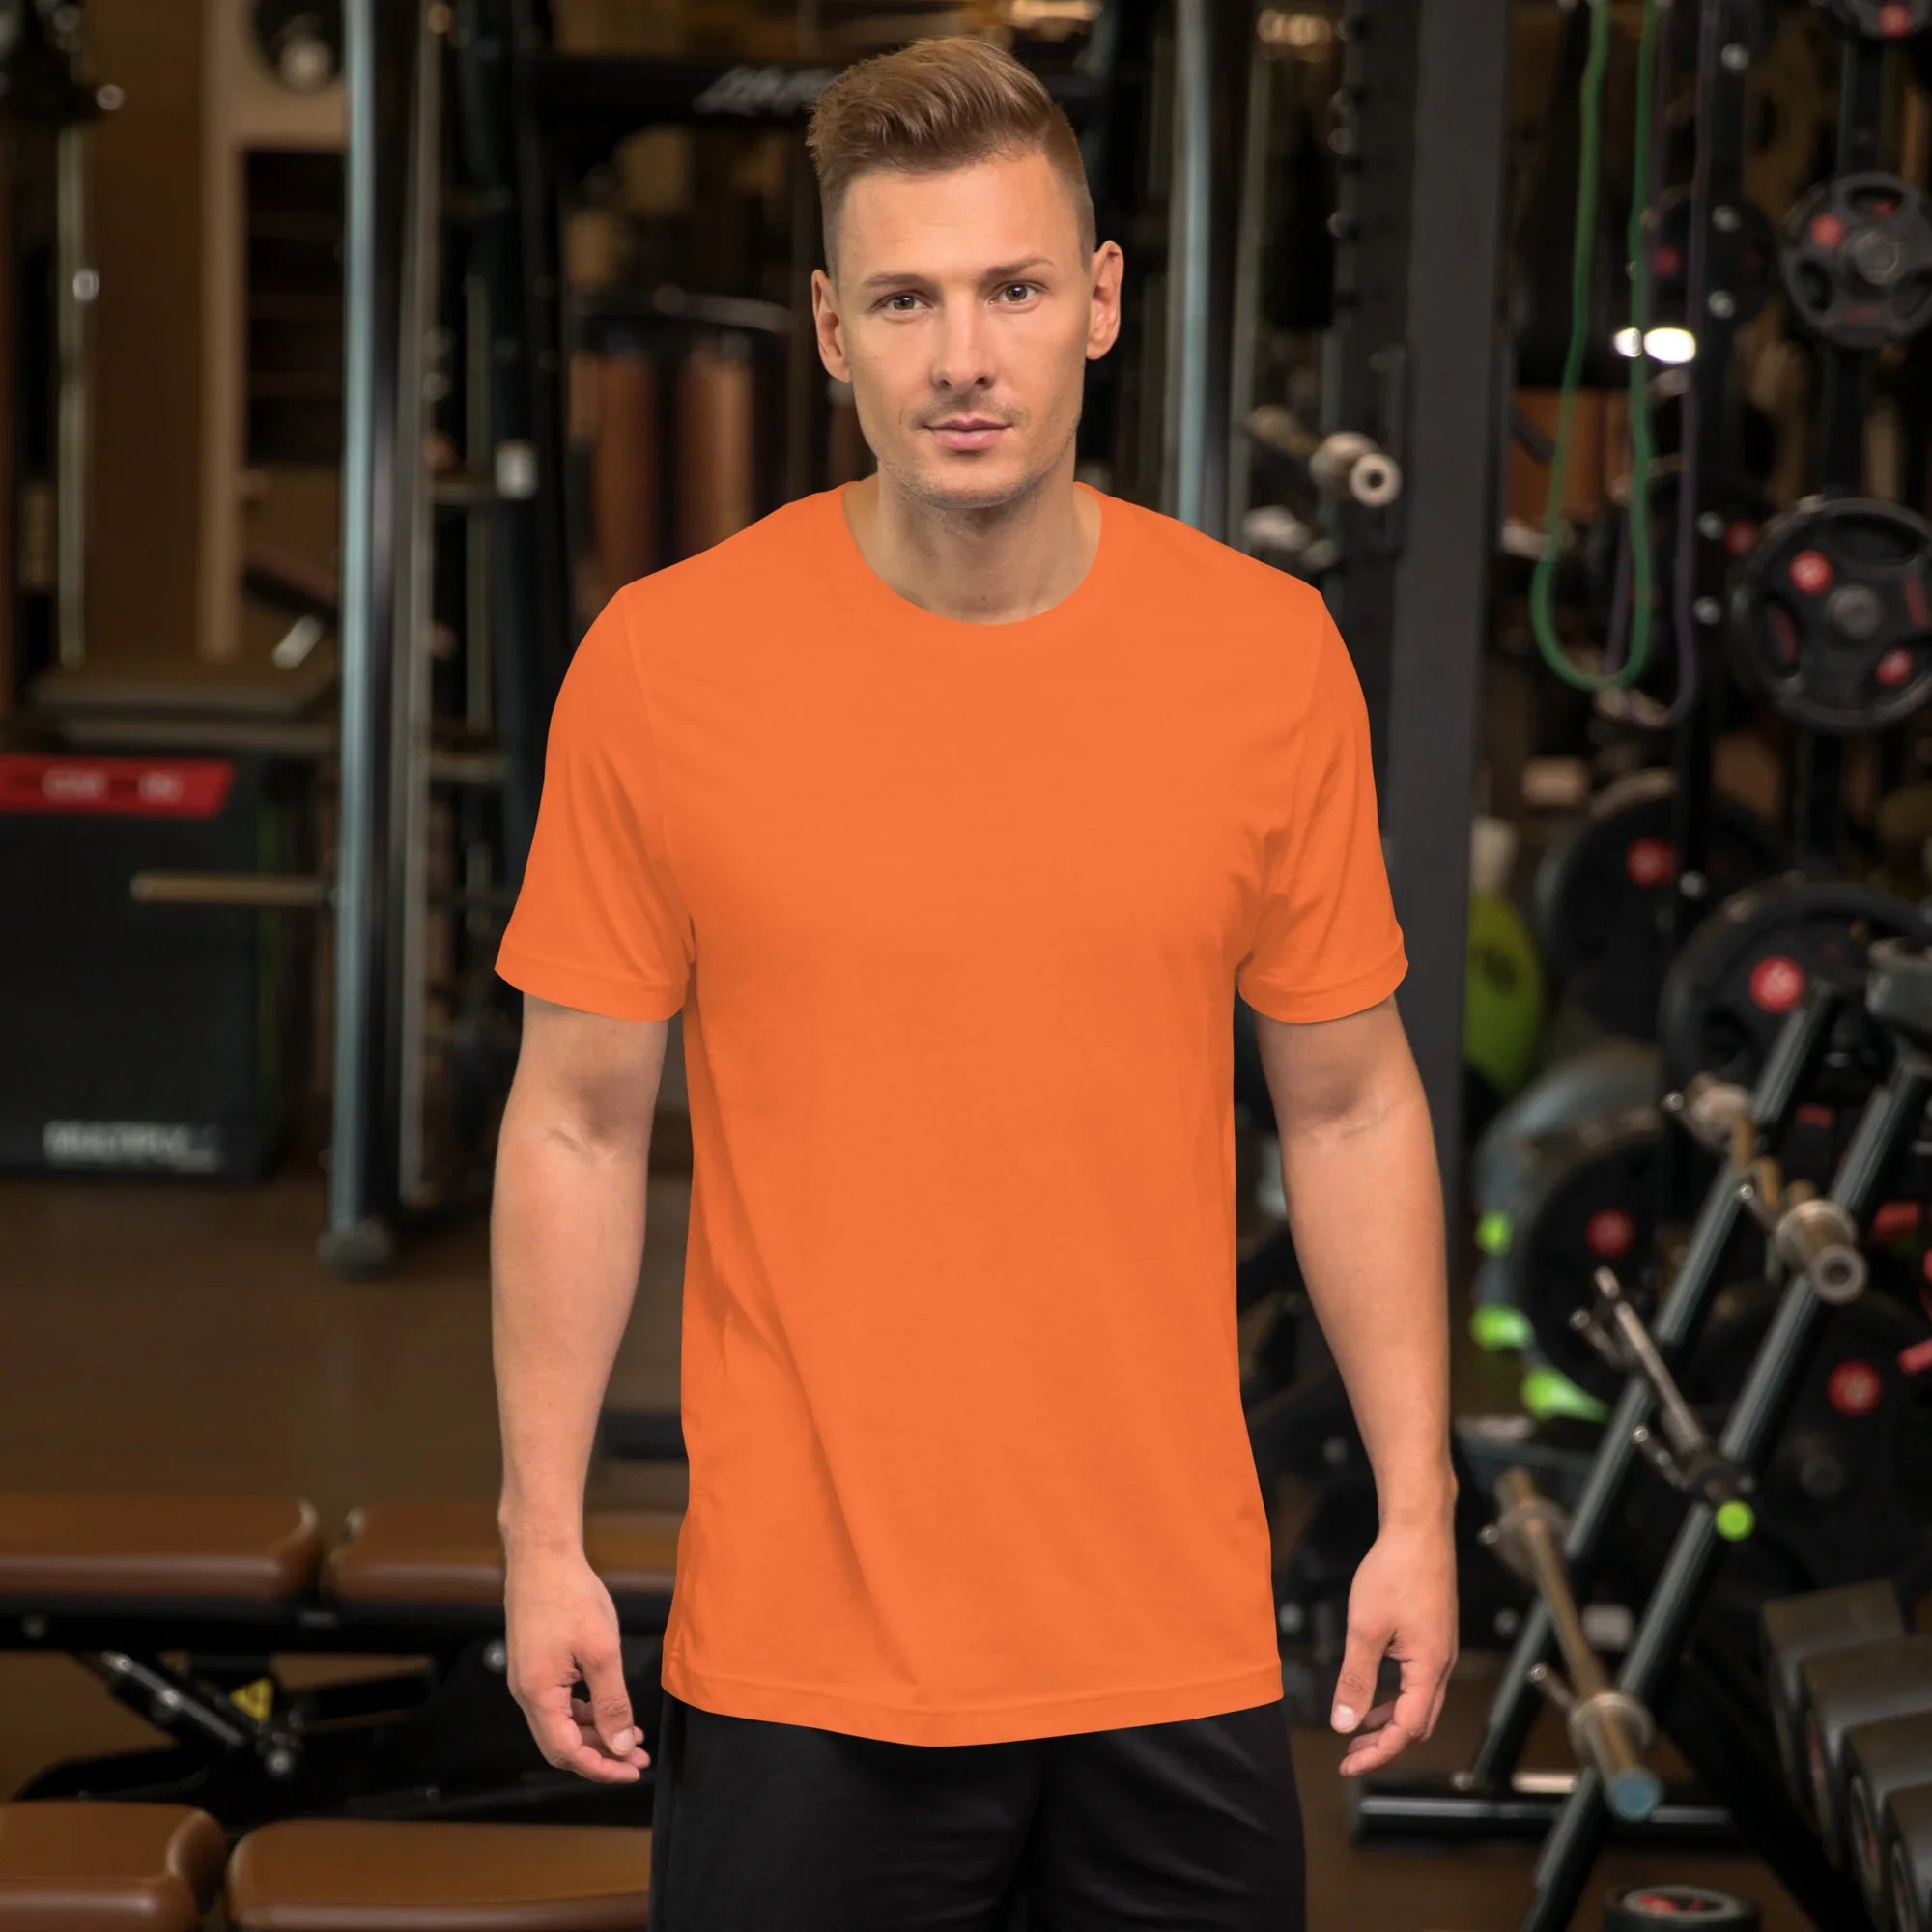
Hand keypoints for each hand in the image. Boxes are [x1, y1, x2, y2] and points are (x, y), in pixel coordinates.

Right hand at [504, 1545, 651, 1781]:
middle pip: (562, 1745)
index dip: (600, 1767)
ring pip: (561, 1725)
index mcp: (538, 1694)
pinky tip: (609, 1708)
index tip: (631, 1770)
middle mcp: (526, 1694)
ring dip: (595, 1734)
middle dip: (601, 1755)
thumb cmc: (570, 1596)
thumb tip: (620, 1745)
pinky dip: (584, 1712)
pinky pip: (558, 1704)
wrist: (543, 1557)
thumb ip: (612, 1703)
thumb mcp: (601, 1652)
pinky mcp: (534, 1666)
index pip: (567, 1752)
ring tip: (631, 1734)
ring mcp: (528, 1680)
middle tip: (637, 1757)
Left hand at [1331, 1517, 1457, 1776]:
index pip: (1406, 1730)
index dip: (1377, 1752)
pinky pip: (1417, 1681)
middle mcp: (1442, 1665)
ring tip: (1358, 1729)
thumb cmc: (1395, 1572)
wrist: (1419, 1529)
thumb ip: (1356, 1679)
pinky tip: (1373, 1691)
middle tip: (1351, 1755)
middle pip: (1418, 1723)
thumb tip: (1344, 1723)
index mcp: (1429, 1668)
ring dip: (1390, 1721)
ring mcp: (1440, 1650)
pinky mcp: (1433, 1635)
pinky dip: (1395, 1696)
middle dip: (1385, 1744)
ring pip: (1419, 1703)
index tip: (1348, 1764)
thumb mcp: (1365, 1629)